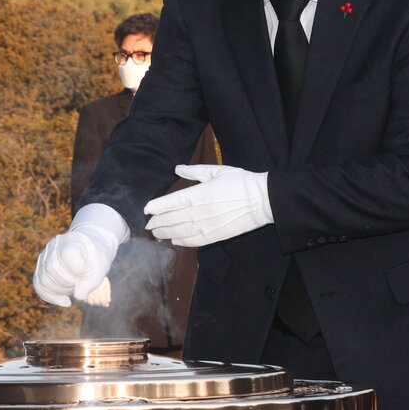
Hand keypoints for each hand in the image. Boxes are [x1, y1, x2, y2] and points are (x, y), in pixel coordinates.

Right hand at [33, 205, 126, 306]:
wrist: (90, 249)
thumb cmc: (96, 258)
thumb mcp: (101, 268)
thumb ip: (91, 281)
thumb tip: (78, 296)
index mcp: (72, 240)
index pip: (68, 254)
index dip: (78, 268)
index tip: (88, 270)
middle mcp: (54, 246)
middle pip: (52, 269)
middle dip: (69, 282)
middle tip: (82, 281)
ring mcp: (45, 257)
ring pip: (43, 279)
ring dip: (61, 290)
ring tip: (75, 287)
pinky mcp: (41, 268)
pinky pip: (39, 285)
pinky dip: (51, 296)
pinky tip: (66, 301)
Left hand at [145, 165, 266, 246]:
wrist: (262, 200)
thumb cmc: (240, 182)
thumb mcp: (217, 171)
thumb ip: (195, 171)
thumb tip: (178, 168)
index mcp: (197, 194)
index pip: (169, 203)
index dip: (155, 207)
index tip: (147, 209)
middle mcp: (197, 212)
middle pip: (170, 220)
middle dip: (157, 223)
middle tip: (148, 225)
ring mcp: (205, 226)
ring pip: (178, 232)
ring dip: (165, 233)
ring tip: (156, 234)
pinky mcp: (214, 236)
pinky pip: (192, 241)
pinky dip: (181, 241)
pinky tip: (174, 241)